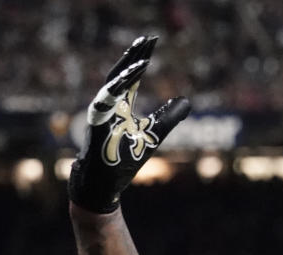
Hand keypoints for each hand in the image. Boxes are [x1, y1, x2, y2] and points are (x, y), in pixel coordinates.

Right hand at [68, 36, 190, 212]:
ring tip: (141, 60)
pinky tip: (124, 87)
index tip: (152, 40)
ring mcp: (100, 119)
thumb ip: (168, 116)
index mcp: (121, 106)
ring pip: (109, 90)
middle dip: (132, 57)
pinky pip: (102, 111)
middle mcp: (108, 108)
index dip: (141, 58)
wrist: (103, 186)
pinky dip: (113, 99)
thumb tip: (186, 99)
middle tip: (147, 40)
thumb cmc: (123, 159)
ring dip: (125, 75)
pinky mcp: (95, 133)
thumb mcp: (154, 134)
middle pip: (119, 76)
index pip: (132, 77)